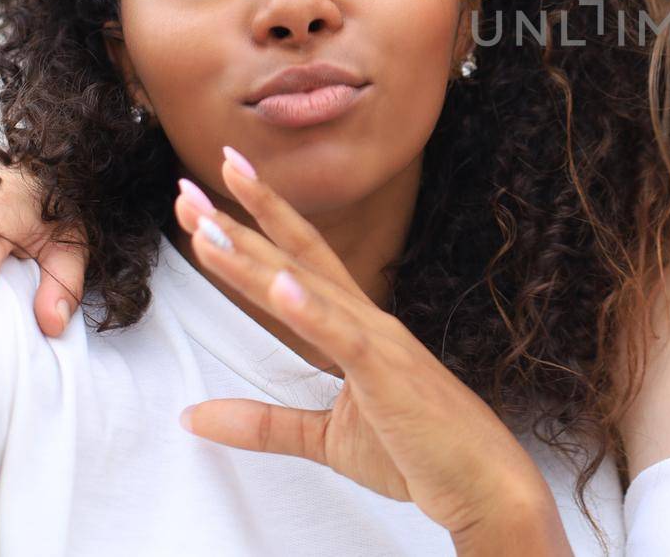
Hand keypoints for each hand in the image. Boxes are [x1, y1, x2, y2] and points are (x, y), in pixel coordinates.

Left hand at [174, 150, 570, 553]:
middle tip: (187, 187)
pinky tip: (280, 282)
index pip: (298, 263)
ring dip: (254, 256)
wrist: (482, 482)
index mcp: (356, 328)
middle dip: (239, 222)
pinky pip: (342, 336)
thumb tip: (191, 416)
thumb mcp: (325, 439)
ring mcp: (379, 341)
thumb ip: (261, 423)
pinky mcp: (387, 372)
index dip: (256, 226)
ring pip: (305, 288)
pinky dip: (310, 308)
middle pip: (293, 260)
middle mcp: (367, 320)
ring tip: (207, 226)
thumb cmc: (418, 453)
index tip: (208, 199)